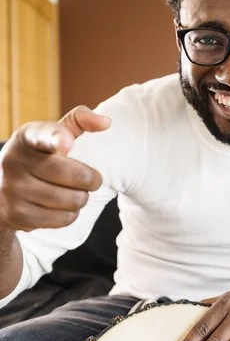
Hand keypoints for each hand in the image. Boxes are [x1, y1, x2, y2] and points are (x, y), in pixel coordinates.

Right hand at [0, 106, 110, 231]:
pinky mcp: (18, 216)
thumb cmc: (39, 157)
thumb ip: (78, 121)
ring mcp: (14, 190)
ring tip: (75, 193)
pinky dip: (71, 214)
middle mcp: (15, 161)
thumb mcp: (51, 135)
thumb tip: (106, 122)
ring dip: (82, 198)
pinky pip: (63, 219)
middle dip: (92, 179)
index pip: (42, 135)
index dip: (56, 138)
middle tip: (93, 180)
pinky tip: (62, 206)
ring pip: (71, 200)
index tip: (67, 142)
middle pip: (71, 174)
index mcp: (27, 137)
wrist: (0, 190)